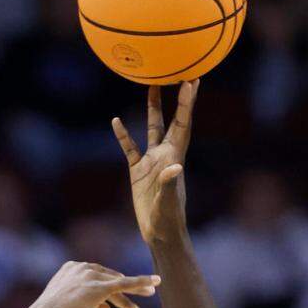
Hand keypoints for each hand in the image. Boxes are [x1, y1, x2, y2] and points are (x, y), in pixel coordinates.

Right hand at [30, 260, 158, 307]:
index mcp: (71, 268)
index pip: (96, 276)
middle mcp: (82, 267)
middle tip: (145, 291)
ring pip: (118, 284)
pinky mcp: (100, 287)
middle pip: (109, 278)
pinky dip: (141, 282)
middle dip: (126, 287)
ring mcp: (91, 276)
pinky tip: (156, 283)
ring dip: (135, 291)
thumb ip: (88, 305)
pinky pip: (125, 284)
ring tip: (151, 294)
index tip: (117, 295)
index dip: (108, 287)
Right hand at [112, 80, 198, 245]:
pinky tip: (116, 121)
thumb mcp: (168, 201)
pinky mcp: (138, 172)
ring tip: (151, 86)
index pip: (182, 124)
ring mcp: (151, 162)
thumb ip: (169, 184)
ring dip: (152, 109)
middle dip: (176, 98)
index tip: (192, 81)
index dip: (187, 104)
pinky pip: (130, 148)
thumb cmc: (168, 219)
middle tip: (178, 74)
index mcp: (175, 156)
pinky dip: (123, 135)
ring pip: (152, 129)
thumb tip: (173, 167)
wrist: (159, 233)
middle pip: (171, 120)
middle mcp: (165, 154)